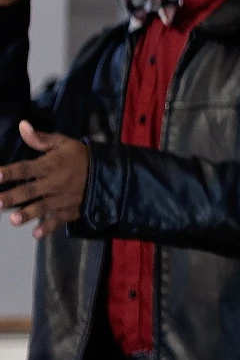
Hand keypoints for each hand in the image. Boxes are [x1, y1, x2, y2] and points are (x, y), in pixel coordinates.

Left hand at [0, 122, 88, 237]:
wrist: (110, 172)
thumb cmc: (81, 156)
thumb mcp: (64, 143)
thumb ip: (41, 138)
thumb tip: (22, 125)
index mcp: (51, 164)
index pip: (27, 168)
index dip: (11, 172)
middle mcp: (54, 182)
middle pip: (30, 190)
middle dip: (13, 197)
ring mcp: (63, 198)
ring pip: (43, 206)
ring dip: (28, 213)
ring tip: (14, 220)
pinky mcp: (71, 210)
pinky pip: (59, 219)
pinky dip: (49, 227)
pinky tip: (37, 234)